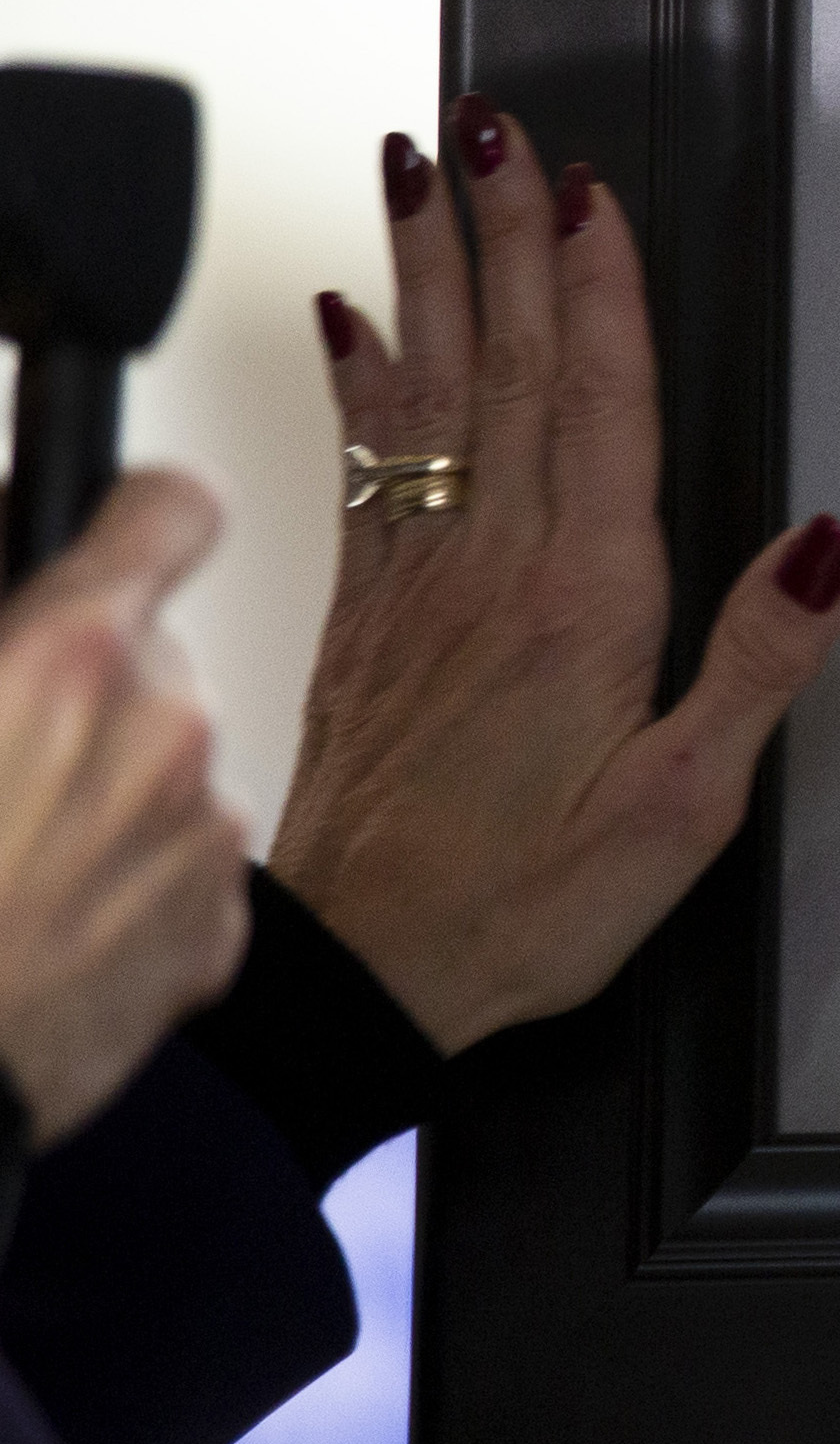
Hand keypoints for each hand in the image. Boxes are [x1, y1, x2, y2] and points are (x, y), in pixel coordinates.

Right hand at [0, 470, 251, 1141]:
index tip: (108, 527)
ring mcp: (203, 837)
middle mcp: (167, 732)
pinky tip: (39, 920)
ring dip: (101, 785)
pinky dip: (122, 877)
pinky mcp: (214, 934)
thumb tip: (15, 547)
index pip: (171, 510)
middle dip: (79, 686)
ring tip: (1, 854)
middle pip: (151, 657)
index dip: (133, 514)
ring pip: (165, 764)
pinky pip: (178, 866)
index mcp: (70, 661)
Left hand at [275, 96, 839, 1052]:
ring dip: (428, 270)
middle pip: (505, 365)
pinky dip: (363, 375)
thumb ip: (757, 664)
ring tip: (421, 171)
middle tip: (492, 127)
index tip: (589, 192)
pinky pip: (369, 460)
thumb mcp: (683, 807)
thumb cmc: (522, 902)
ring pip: (428, 389)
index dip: (598, 292)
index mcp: (581, 600)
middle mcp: (491, 569)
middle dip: (501, 234)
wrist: (363, 972)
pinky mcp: (372, 613)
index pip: (596, 405)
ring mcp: (420, 582)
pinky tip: (353, 316)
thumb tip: (827, 544)